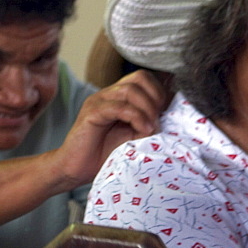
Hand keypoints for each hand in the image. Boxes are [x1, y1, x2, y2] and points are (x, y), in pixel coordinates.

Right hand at [53, 69, 167, 187]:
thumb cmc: (103, 155)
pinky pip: (118, 106)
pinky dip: (136, 117)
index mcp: (118, 97)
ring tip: (149, 129)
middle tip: (157, 120)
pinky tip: (142, 131)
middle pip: (139, 77)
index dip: (159, 93)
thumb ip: (149, 123)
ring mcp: (97, 101)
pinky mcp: (91, 113)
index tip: (164, 115)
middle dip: (155, 97)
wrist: (75, 170)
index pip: (144, 78)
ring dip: (147, 109)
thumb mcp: (135, 137)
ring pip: (130, 90)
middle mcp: (107, 94)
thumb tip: (172, 115)